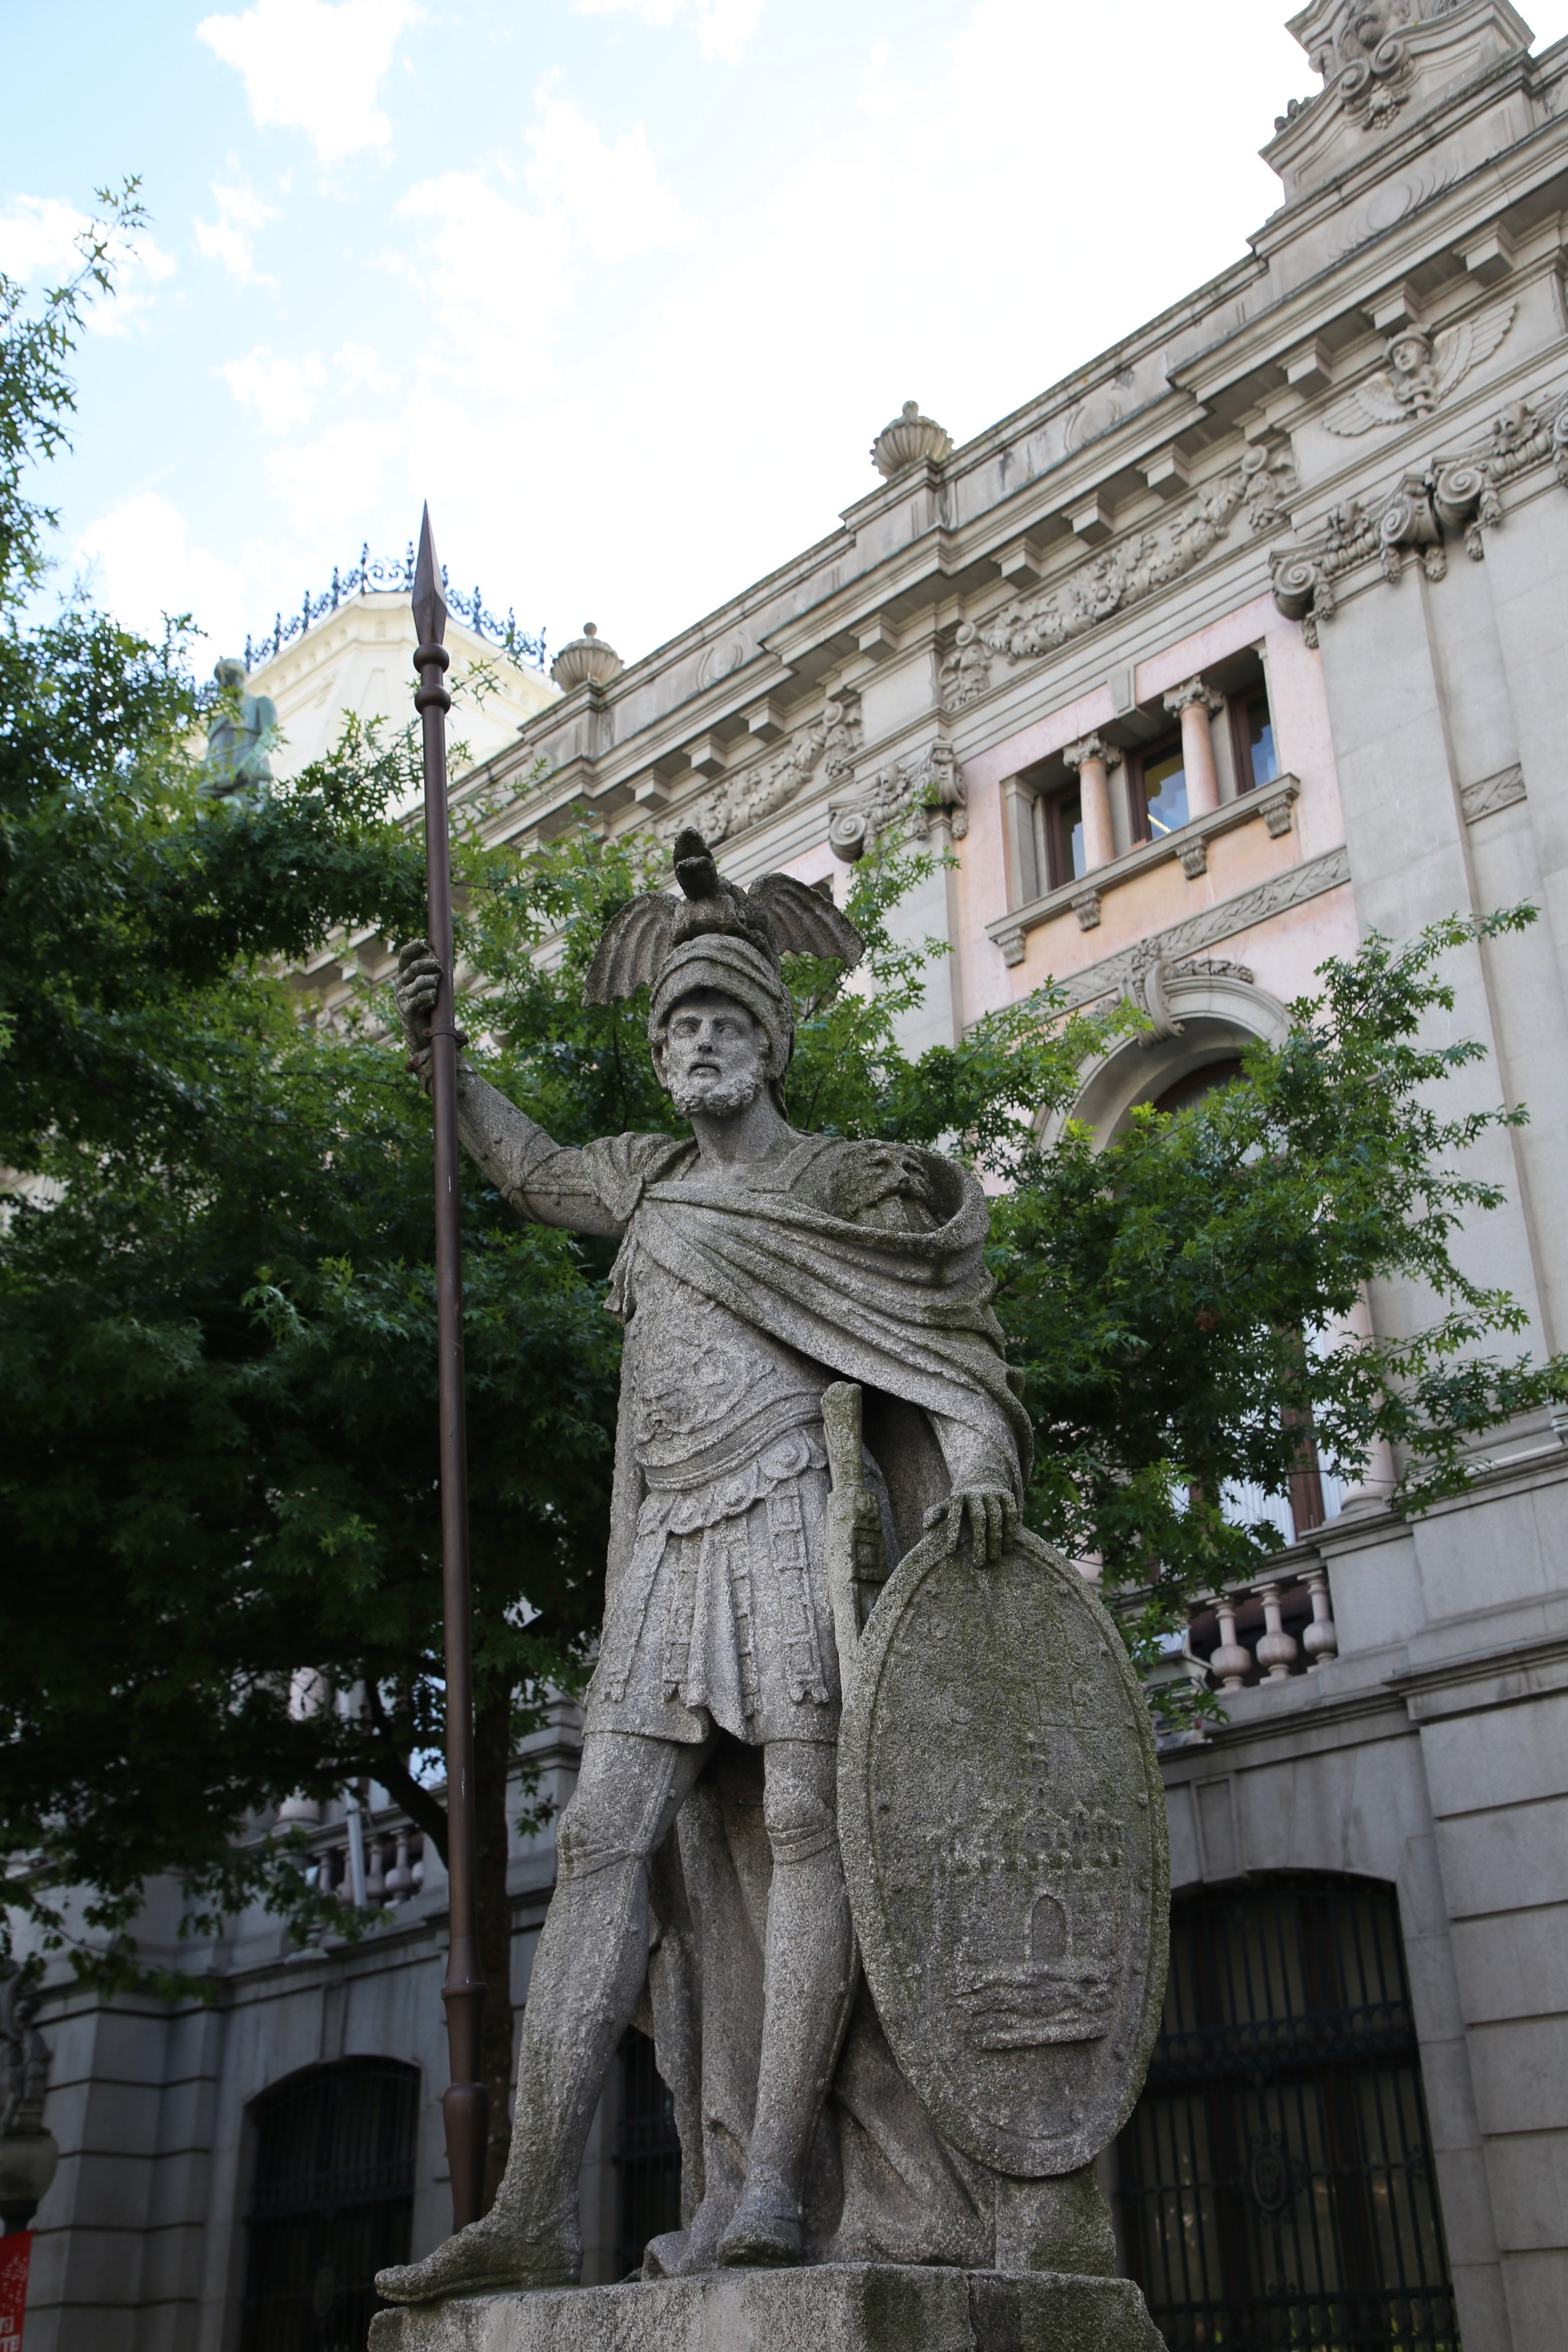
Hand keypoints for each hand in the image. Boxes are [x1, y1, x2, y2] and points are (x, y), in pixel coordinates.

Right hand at [394, 939, 440, 1061]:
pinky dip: (431, 997)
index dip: (414, 946)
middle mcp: (399, 985)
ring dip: (434, 983)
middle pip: (416, 967)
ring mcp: (402, 997)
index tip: (426, 943)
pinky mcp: (407, 1010)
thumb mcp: (426, 987)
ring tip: (435, 990)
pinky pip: (424, 997)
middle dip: (432, 965)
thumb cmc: (426, 1008)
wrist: (420, 1035)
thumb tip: (433, 951)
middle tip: (440, 970)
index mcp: (403, 976)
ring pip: (422, 982)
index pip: (405, 955)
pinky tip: (431, 1002)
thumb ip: (428, 971)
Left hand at [924, 1486, 1017, 1564]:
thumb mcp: (948, 1504)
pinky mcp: (1007, 1495)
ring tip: (995, 1558)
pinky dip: (1010, 1531)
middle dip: (980, 1542)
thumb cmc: (962, 1500)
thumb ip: (936, 1513)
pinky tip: (1008, 1547)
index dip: (952, 1533)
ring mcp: (992, 1493)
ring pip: (996, 1517)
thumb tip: (926, 1525)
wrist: (983, 1477)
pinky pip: (1010, 1514)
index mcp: (957, 1496)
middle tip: (979, 1564)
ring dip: (996, 1539)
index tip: (950, 1552)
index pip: (954, 1515)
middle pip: (979, 1518)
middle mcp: (975, 1493)